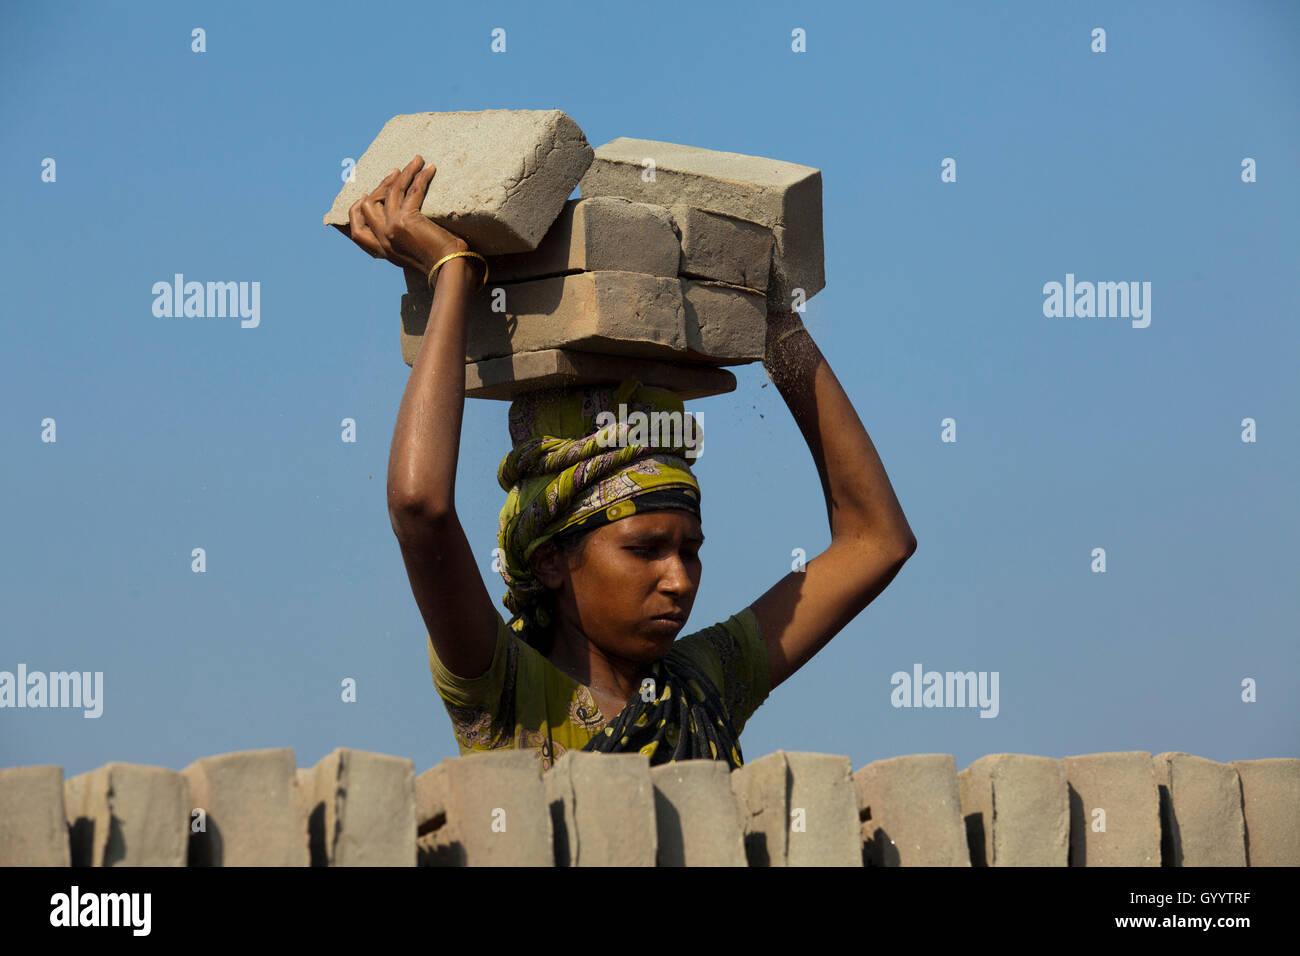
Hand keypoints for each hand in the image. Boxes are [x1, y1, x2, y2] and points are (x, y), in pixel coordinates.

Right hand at [347, 155, 469, 276]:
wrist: (450, 271)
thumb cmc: (441, 264)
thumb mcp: (415, 254)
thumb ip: (404, 241)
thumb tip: (408, 219)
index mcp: (383, 251)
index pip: (357, 231)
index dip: (356, 211)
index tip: (365, 194)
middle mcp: (383, 240)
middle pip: (368, 205)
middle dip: (381, 185)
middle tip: (396, 172)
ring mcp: (391, 229)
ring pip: (390, 192)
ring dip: (404, 172)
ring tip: (416, 160)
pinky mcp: (406, 221)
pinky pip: (412, 190)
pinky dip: (420, 176)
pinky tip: (429, 168)